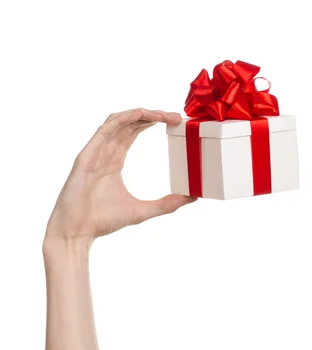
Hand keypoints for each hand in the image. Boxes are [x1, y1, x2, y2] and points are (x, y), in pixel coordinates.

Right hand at [45, 108, 195, 246]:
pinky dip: (122, 120)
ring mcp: (94, 153)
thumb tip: (193, 197)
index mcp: (114, 160)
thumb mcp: (143, 210)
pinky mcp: (86, 157)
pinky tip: (139, 114)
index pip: (133, 132)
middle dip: (152, 115)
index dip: (152, 122)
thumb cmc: (103, 221)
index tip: (174, 121)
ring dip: (141, 114)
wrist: (76, 232)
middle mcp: (104, 152)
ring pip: (118, 122)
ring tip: (163, 114)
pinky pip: (104, 131)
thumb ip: (168, 204)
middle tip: (176, 115)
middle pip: (129, 123)